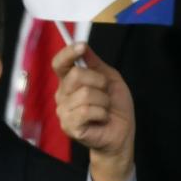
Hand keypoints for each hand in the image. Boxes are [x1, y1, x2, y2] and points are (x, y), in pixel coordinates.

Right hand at [52, 43, 134, 180]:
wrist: (121, 133)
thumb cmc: (115, 107)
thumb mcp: (110, 80)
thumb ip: (96, 64)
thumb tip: (84, 47)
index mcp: (70, 82)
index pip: (59, 64)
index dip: (68, 53)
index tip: (81, 46)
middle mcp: (62, 95)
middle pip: (75, 75)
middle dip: (99, 81)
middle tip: (105, 93)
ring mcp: (63, 111)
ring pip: (85, 94)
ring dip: (103, 101)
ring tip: (104, 109)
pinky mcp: (69, 126)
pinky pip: (86, 111)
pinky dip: (101, 113)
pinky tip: (101, 118)